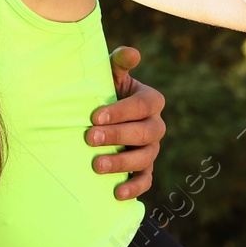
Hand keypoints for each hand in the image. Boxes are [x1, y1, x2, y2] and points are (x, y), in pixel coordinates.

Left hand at [87, 45, 164, 200]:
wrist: (96, 115)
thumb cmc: (102, 90)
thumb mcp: (109, 74)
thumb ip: (119, 63)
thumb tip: (132, 53)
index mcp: (150, 100)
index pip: (143, 105)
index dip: (121, 111)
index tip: (95, 116)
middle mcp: (155, 125)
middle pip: (146, 132)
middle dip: (118, 136)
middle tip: (90, 138)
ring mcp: (151, 148)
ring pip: (145, 157)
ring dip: (122, 162)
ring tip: (96, 165)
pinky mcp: (144, 168)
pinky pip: (146, 180)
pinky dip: (134, 187)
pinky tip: (116, 193)